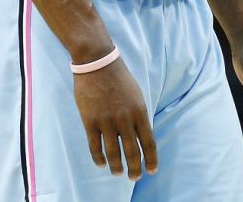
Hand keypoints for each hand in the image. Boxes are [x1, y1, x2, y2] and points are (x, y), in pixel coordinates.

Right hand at [73, 58, 156, 180]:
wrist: (98, 63)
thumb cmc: (119, 78)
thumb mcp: (136, 95)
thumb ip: (138, 115)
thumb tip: (140, 134)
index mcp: (140, 112)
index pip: (149, 142)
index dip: (150, 158)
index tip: (151, 170)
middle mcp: (125, 119)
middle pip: (132, 151)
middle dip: (134, 167)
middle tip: (135, 177)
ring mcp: (107, 121)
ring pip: (113, 152)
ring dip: (116, 166)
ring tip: (118, 173)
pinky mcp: (90, 121)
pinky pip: (95, 146)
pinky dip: (99, 158)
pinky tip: (102, 164)